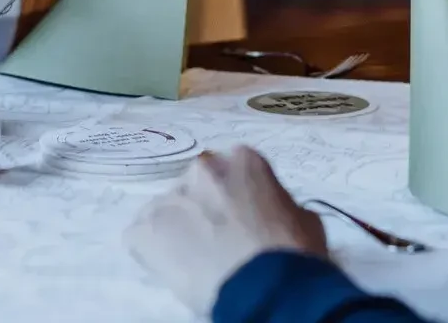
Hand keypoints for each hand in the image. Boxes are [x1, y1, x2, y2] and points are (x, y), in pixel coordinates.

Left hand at [126, 147, 327, 316]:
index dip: (239, 200)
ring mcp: (169, 197)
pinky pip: (143, 238)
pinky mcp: (144, 229)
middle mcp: (203, 168)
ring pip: (170, 211)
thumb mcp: (304, 218)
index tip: (244, 222)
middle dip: (206, 208)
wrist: (264, 287)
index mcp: (244, 160)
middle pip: (199, 186)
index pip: (235, 173)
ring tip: (195, 260)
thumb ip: (279, 204)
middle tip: (218, 240)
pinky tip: (175, 270)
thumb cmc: (292, 253)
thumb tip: (272, 213)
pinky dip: (154, 253)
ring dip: (180, 229)